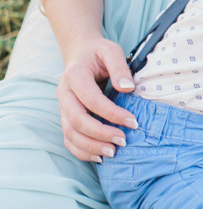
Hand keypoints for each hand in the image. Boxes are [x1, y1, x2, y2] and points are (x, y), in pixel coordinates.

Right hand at [57, 37, 139, 162]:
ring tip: (113, 152)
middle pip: (76, 121)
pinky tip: (100, 157)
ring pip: (70, 134)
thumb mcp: (111, 51)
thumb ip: (119, 67)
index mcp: (75, 76)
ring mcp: (63, 108)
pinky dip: (82, 151)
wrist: (81, 54)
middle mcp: (64, 94)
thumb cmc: (99, 53)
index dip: (112, 114)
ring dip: (91, 147)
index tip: (133, 122)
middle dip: (100, 134)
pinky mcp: (66, 117)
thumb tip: (127, 88)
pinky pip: (68, 139)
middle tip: (123, 141)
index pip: (92, 101)